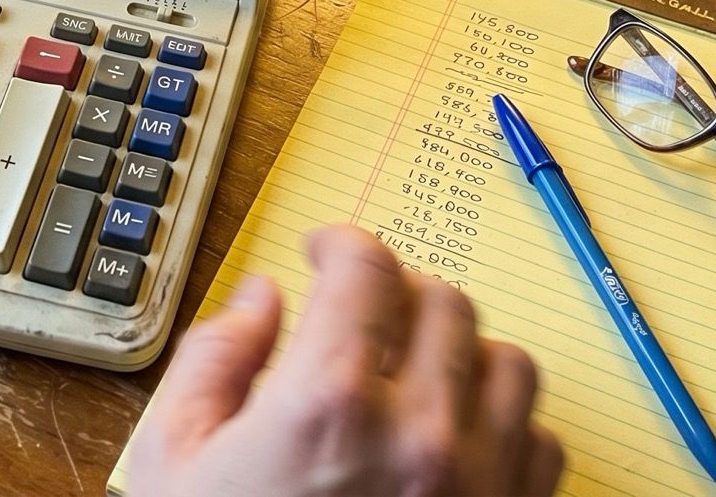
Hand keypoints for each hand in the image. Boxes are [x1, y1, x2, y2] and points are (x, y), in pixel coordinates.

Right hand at [128, 225, 562, 496]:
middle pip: (443, 302)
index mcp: (329, 399)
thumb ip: (216, 362)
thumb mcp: (172, 462)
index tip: (326, 253)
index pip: (366, 267)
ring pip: (509, 363)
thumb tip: (262, 302)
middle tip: (363, 315)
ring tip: (418, 373)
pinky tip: (455, 441)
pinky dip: (504, 426)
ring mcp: (480, 485)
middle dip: (398, 294)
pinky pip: (543, 443)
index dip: (341, 243)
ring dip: (464, 353)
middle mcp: (420, 431)